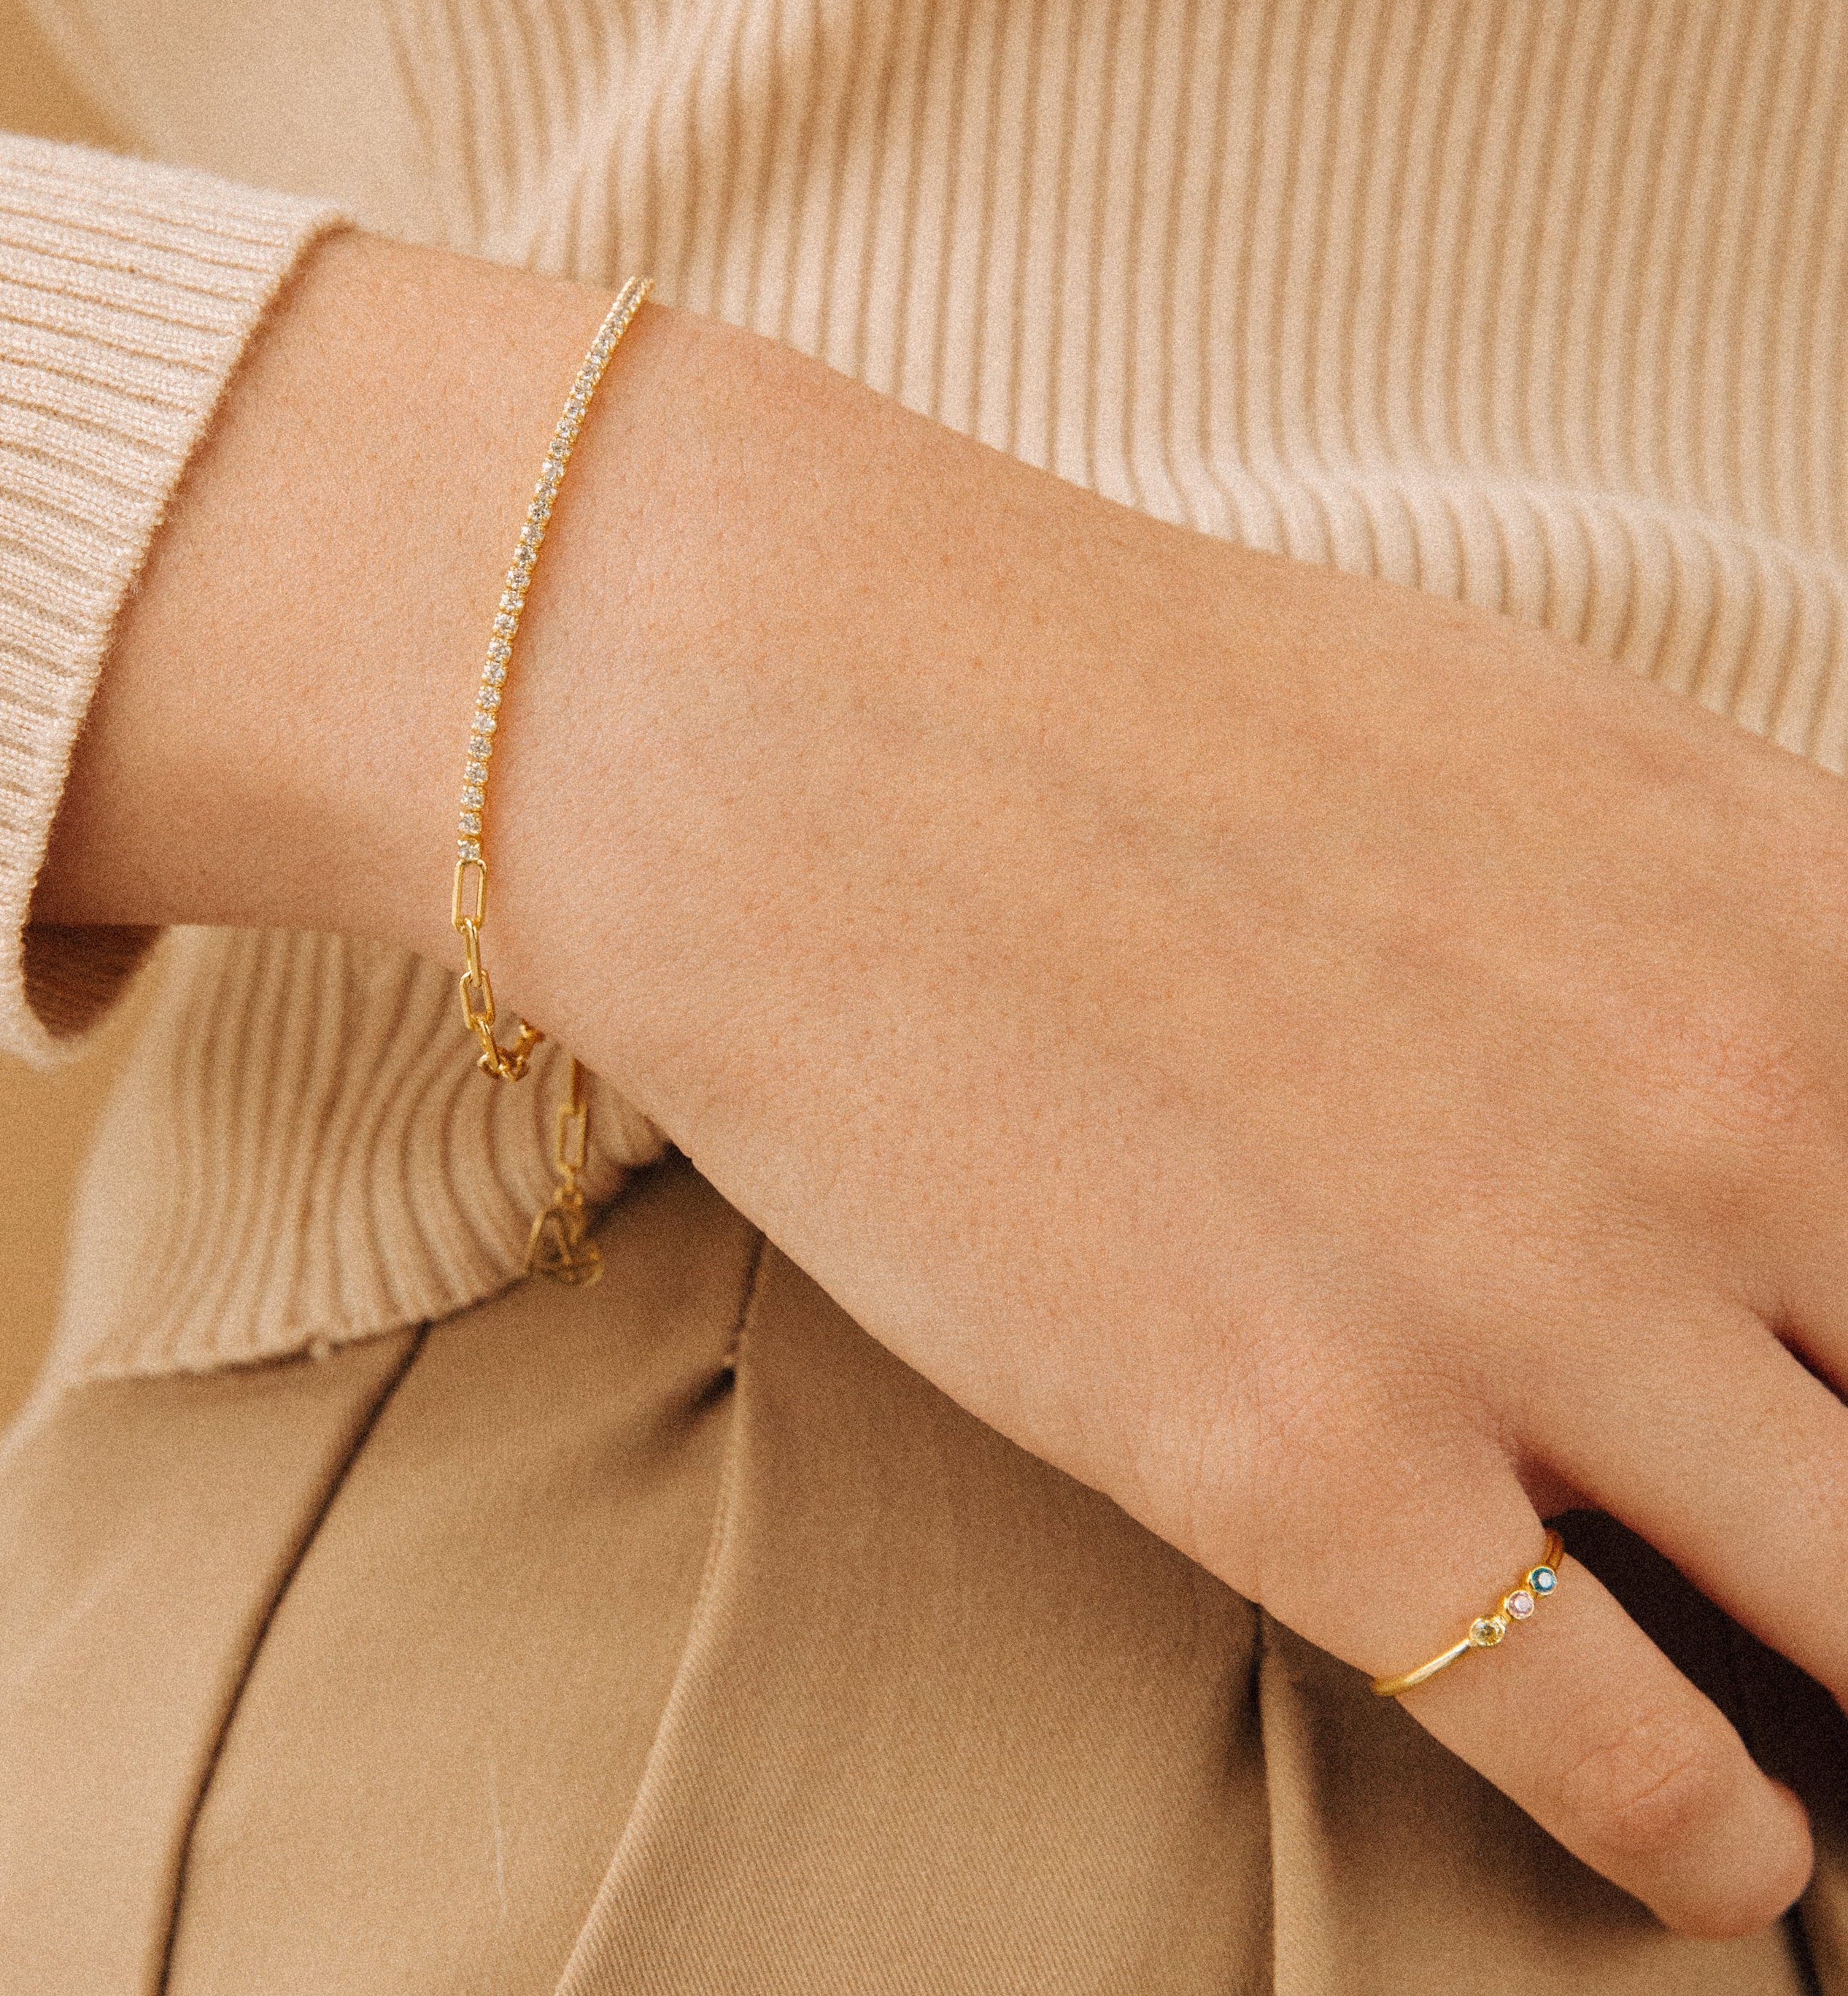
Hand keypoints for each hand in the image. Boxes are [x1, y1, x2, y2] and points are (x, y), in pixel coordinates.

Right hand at [490, 324, 1841, 1938]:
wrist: (801, 741)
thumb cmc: (1130, 716)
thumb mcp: (1534, 760)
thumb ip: (1747, 951)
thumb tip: (1825, 1143)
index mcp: (1796, 917)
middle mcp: (1720, 1117)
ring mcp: (1522, 1308)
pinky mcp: (1308, 1467)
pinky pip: (1638, 1761)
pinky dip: (1709, 1831)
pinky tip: (1707, 1830)